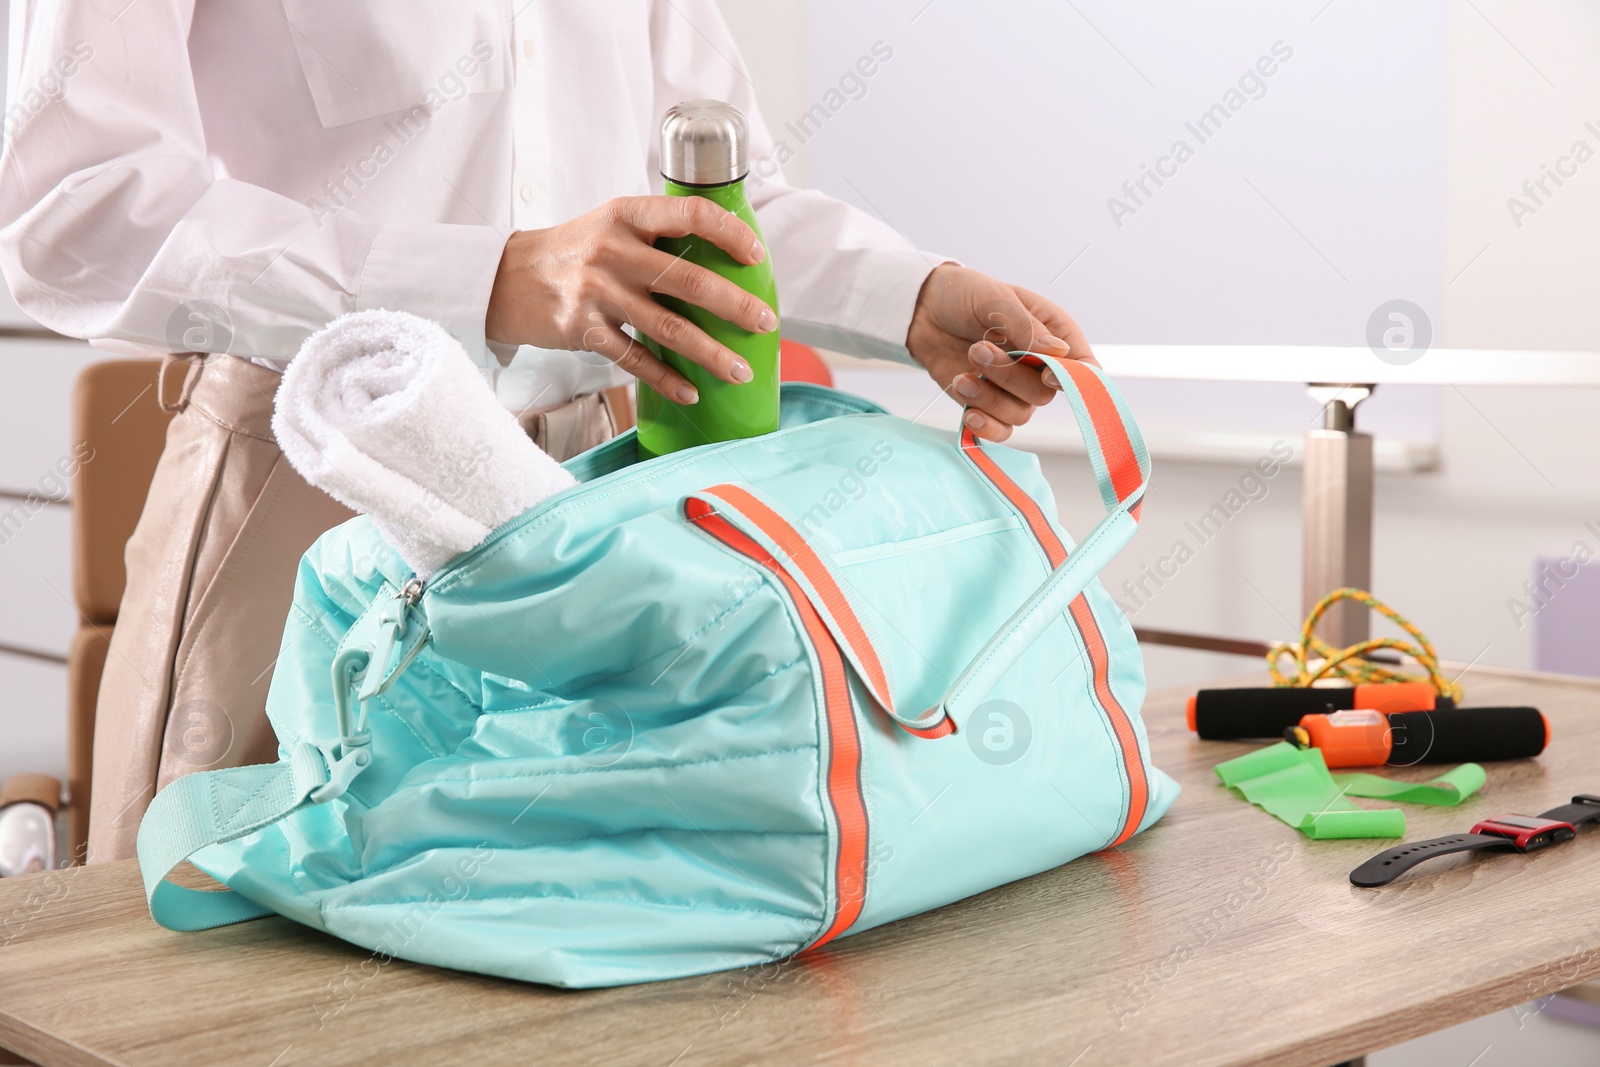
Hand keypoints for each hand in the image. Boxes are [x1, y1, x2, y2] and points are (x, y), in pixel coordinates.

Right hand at [485, 196, 778, 403]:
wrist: (506, 278)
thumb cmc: (573, 251)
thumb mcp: (610, 224)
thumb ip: (657, 235)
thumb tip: (722, 259)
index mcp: (626, 215)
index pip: (690, 214)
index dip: (729, 233)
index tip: (757, 256)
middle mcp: (613, 250)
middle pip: (689, 281)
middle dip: (736, 305)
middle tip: (767, 323)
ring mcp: (596, 292)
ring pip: (668, 328)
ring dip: (711, 353)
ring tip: (740, 370)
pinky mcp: (582, 329)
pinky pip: (634, 360)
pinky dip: (666, 380)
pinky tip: (691, 393)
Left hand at [905, 263, 1097, 441]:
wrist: (923, 310)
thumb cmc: (965, 295)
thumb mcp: (995, 299)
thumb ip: (1026, 326)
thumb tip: (1058, 352)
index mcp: (1053, 333)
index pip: (1084, 367)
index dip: (1074, 381)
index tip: (1046, 376)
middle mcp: (1039, 365)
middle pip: (1043, 394)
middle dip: (1009, 377)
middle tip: (977, 349)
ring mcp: (1013, 388)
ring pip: (1019, 414)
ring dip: (989, 398)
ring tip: (963, 374)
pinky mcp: (988, 403)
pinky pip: (999, 430)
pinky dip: (985, 426)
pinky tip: (969, 412)